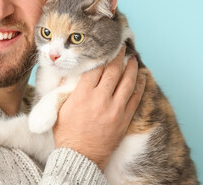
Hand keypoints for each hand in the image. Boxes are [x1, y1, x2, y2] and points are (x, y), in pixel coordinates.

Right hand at [52, 46, 146, 169]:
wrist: (80, 157)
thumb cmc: (67, 133)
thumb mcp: (60, 108)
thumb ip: (65, 88)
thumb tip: (70, 71)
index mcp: (83, 95)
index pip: (95, 68)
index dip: (101, 55)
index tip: (105, 48)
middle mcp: (101, 99)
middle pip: (113, 71)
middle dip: (118, 56)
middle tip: (121, 47)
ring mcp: (115, 109)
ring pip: (128, 82)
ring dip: (132, 68)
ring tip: (133, 59)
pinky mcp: (125, 118)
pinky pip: (136, 97)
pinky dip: (140, 85)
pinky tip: (142, 77)